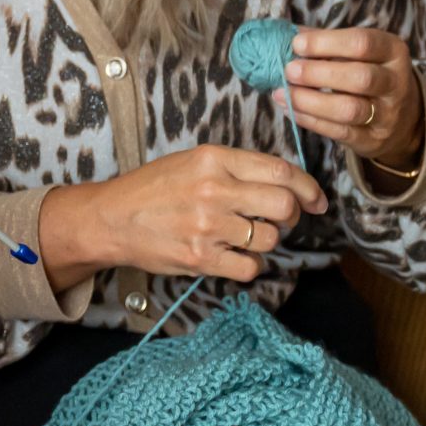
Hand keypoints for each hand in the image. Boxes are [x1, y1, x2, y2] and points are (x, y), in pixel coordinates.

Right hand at [38, 145, 327, 288]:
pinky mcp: (200, 257)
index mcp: (213, 159)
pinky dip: (250, 265)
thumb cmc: (152, 189)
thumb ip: (235, 167)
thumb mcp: (192, 161)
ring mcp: (207, 226)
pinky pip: (250, 267)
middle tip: (279, 220)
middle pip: (283, 205)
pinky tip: (234, 256)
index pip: (280, 170)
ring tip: (246, 237)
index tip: (316, 199)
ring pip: (269, 239)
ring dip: (266, 241)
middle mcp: (213, 190)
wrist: (110, 219)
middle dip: (290, 216)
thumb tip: (285, 183)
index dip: (307, 187)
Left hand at [275, 27, 423, 170]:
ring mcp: (387, 114)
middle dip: (318, 74)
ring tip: (282, 92)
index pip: (362, 43)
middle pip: (360, 78)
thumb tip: (286, 35)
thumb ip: (326, 42)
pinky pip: (338, 132)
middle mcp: (395, 82)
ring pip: (349, 109)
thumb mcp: (358, 52)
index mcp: (392, 51)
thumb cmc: (368, 73)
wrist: (401, 117)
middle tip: (289, 70)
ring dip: (309, 101)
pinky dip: (309, 120)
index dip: (326, 43)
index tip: (297, 44)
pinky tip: (290, 109)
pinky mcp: (372, 140)